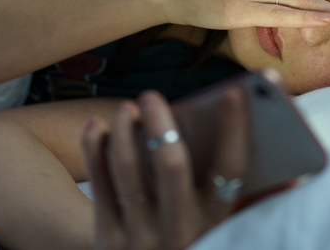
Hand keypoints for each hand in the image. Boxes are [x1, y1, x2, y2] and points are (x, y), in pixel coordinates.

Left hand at [82, 90, 248, 249]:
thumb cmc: (186, 239)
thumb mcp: (212, 227)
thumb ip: (224, 190)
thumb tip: (228, 138)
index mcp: (215, 222)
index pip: (231, 169)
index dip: (235, 130)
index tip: (232, 93)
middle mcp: (181, 230)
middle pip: (172, 164)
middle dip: (161, 123)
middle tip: (151, 96)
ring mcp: (141, 237)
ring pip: (127, 168)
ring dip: (124, 130)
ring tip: (126, 109)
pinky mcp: (108, 240)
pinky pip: (98, 183)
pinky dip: (94, 148)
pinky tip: (96, 126)